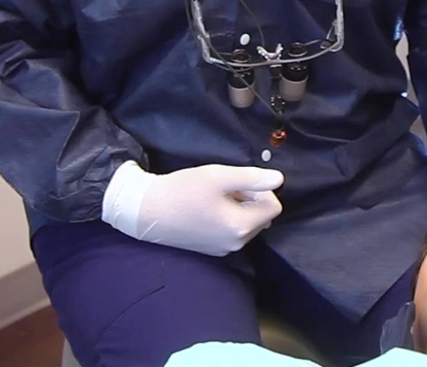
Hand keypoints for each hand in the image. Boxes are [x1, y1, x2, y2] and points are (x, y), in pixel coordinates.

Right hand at [102, 161, 283, 256]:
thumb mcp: (219, 177)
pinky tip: (207, 207)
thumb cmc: (183, 191)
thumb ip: (252, 178)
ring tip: (214, 196)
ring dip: (239, 206)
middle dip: (250, 198)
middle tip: (225, 186)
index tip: (240, 181)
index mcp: (241, 228)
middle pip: (261, 215)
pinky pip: (232, 230)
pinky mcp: (211, 249)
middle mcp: (236, 244)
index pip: (273, 206)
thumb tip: (279, 179)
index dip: (262, 189)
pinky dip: (227, 216)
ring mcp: (223, 249)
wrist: (147, 212)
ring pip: (247, 222)